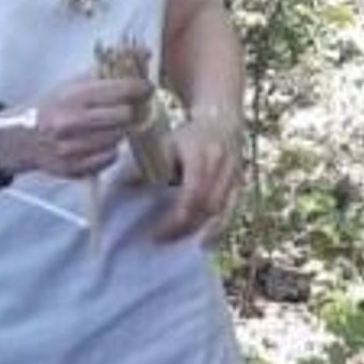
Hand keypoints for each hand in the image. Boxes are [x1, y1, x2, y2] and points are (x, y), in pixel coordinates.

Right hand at [3, 72, 150, 180]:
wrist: (19, 138)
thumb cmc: (50, 106)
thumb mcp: (69, 84)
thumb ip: (102, 75)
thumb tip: (138, 62)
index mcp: (71, 96)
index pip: (119, 90)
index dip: (139, 88)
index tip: (147, 89)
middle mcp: (71, 123)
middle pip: (124, 116)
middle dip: (129, 111)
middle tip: (128, 109)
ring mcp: (72, 148)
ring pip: (119, 138)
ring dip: (119, 131)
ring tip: (108, 126)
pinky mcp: (74, 168)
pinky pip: (110, 157)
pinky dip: (109, 149)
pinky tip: (98, 142)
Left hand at [152, 110, 243, 243]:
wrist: (220, 118)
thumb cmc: (186, 135)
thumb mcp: (163, 143)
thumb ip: (147, 165)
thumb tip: (122, 187)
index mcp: (200, 153)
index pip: (191, 193)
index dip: (176, 217)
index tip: (158, 232)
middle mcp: (221, 163)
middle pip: (207, 205)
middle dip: (187, 226)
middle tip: (165, 240)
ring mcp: (234, 173)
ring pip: (222, 209)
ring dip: (205, 230)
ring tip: (185, 245)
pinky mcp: (241, 181)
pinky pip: (233, 209)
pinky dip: (221, 227)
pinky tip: (208, 242)